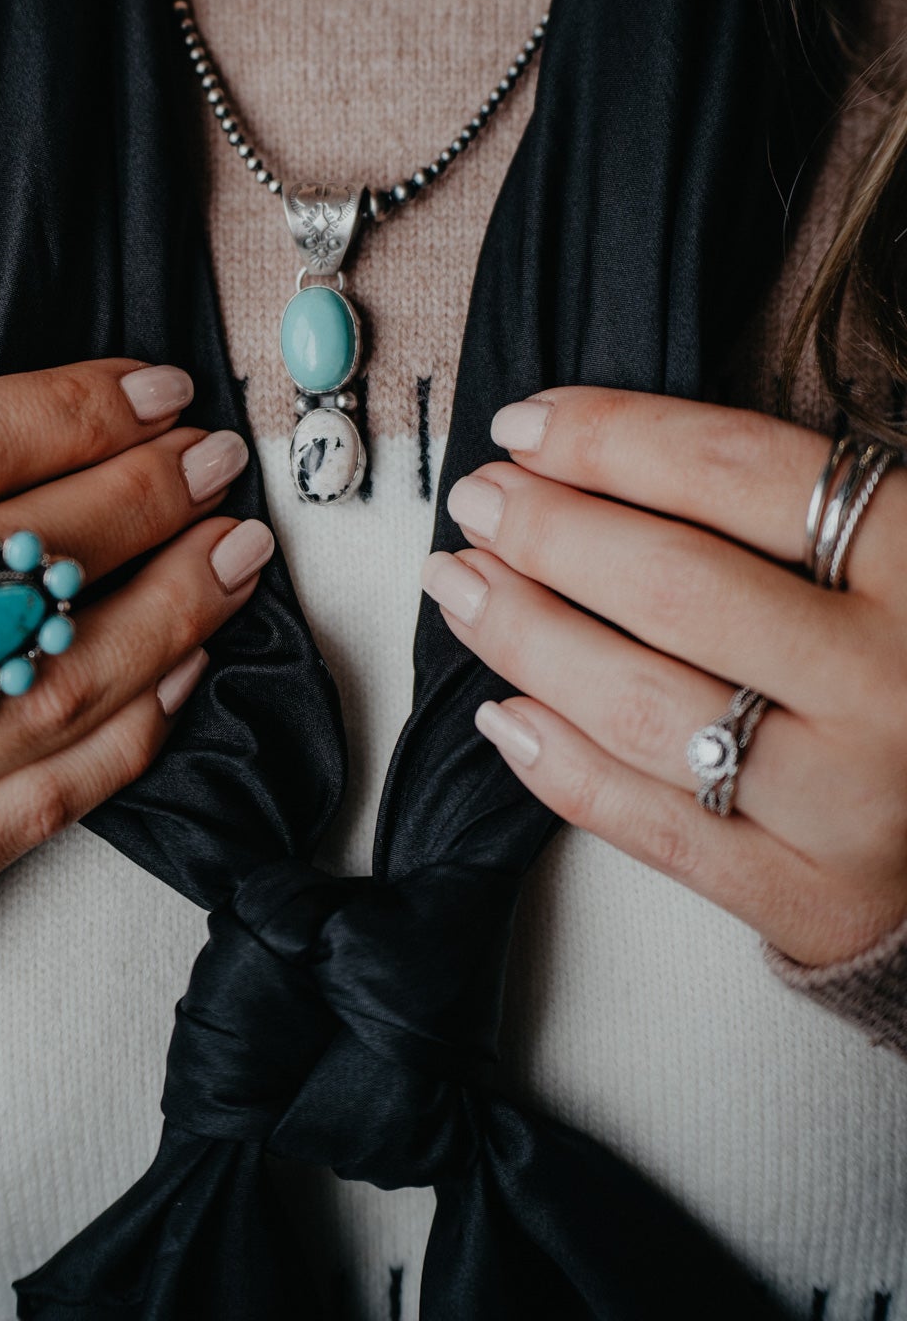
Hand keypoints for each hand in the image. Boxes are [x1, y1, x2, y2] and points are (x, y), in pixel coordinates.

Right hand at [0, 361, 271, 930]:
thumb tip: (62, 445)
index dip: (74, 413)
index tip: (160, 391)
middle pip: (22, 567)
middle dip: (144, 500)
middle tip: (212, 462)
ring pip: (61, 684)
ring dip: (173, 609)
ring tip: (233, 553)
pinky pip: (48, 795)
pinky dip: (132, 725)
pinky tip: (184, 664)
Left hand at [421, 387, 906, 967]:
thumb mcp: (892, 554)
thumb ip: (783, 502)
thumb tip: (579, 453)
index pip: (737, 470)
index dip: (610, 436)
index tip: (524, 424)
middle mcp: (893, 679)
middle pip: (671, 586)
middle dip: (545, 532)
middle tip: (478, 500)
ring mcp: (854, 800)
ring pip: (641, 708)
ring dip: (523, 638)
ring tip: (458, 587)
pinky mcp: (817, 897)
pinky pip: (655, 827)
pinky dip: (560, 765)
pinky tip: (502, 712)